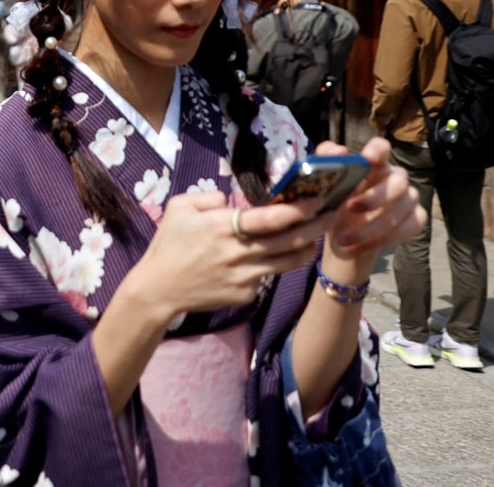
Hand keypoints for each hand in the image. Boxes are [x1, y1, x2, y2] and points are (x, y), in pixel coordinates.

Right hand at [120, 191, 328, 318]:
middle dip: (316, 226)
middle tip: (333, 214)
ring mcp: (244, 277)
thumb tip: (235, 201)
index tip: (318, 199)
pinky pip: (268, 277)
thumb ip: (211, 198)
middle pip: (289, 240)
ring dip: (307, 248)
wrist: (159, 288)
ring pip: (288, 262)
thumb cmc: (169, 244)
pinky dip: (277, 266)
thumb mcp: (180, 208)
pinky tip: (280, 257)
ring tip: (318, 236)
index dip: (297, 210)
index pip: (269, 218)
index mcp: (222, 227)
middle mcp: (238, 253)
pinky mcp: (245, 295)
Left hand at [315, 137, 425, 268]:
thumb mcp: (325, 189)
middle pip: (397, 181)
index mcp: (373, 165)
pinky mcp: (416, 219)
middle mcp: (396, 177)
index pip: (381, 148)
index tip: (367, 158)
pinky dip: (382, 240)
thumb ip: (326, 164)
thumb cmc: (335, 207)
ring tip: (343, 239)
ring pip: (402, 209)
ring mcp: (409, 199)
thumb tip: (339, 151)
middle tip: (349, 209)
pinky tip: (359, 247)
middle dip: (374, 198)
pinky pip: (409, 227)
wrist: (343, 238)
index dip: (377, 150)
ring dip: (370, 228)